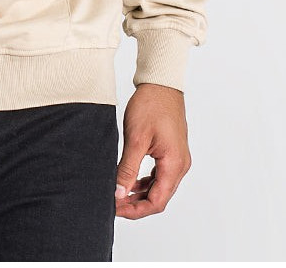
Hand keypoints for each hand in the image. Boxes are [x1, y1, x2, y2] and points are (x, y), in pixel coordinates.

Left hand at [115, 82, 191, 218]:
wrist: (161, 83)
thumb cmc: (151, 105)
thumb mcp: (136, 139)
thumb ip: (127, 169)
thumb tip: (118, 193)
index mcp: (174, 165)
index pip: (157, 202)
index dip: (135, 210)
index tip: (116, 209)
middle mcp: (180, 165)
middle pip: (159, 197)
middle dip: (136, 204)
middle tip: (114, 204)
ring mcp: (178, 158)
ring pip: (160, 187)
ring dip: (140, 194)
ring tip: (119, 194)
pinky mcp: (172, 152)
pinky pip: (160, 175)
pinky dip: (146, 182)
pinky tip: (131, 181)